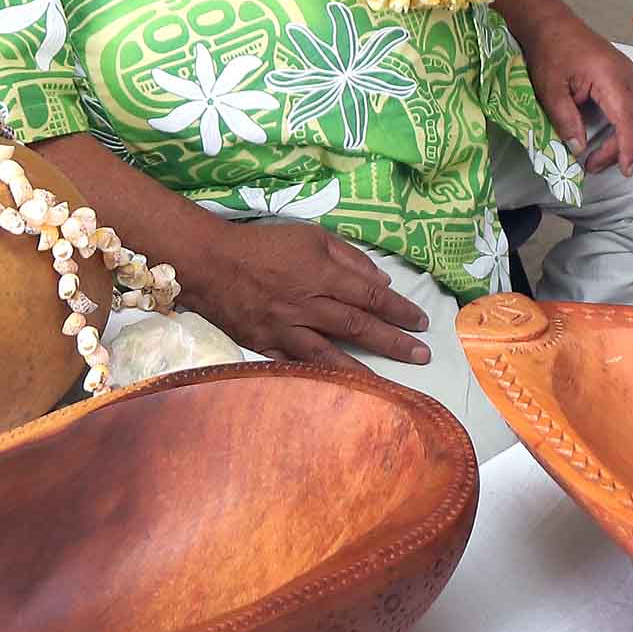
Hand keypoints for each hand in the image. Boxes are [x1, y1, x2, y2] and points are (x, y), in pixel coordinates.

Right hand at [187, 219, 430, 366]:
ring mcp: (285, 330)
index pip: (369, 296)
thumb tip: (379, 282)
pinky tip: (338, 395)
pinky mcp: (265, 347)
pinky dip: (317, 380)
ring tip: (391, 388)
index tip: (421, 322)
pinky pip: (295, 367)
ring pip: (330, 355)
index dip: (398, 310)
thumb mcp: (310, 237)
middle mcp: (307, 305)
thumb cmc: (263, 245)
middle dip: (394, 342)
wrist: (210, 263)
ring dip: (363, 371)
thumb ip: (348, 257)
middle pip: (357, 327)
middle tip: (422, 356)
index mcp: (321, 275)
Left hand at [515, 7, 632, 173]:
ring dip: (629, 139)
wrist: (552, 23)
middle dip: (622, 149)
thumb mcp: (550, 89)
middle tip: (594, 166)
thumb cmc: (550, 51)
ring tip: (602, 157)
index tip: (626, 170)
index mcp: (611, 77)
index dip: (628, 147)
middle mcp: (629, 76)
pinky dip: (631, 126)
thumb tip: (579, 148)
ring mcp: (631, 74)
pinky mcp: (627, 76)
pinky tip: (613, 137)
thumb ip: (566, 120)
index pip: (628, 119)